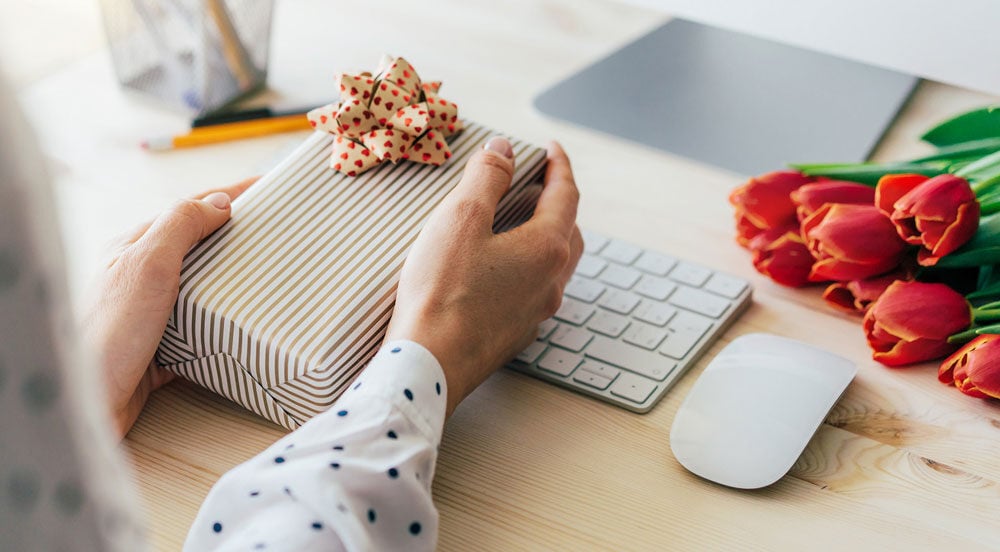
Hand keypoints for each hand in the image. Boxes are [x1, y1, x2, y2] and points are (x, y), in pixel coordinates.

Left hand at [82, 179, 255, 438]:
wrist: (87, 403)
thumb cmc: (108, 333)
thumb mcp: (147, 265)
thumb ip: (180, 227)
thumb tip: (219, 202)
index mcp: (135, 249)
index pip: (190, 210)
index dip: (229, 196)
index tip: (266, 187)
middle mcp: (141, 279)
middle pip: (198, 248)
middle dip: (236, 236)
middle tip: (276, 233)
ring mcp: (151, 316)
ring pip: (202, 289)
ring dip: (234, 282)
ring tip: (268, 276)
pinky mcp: (161, 352)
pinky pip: (203, 331)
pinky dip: (226, 326)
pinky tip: (243, 328)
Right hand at [387, 138, 582, 416]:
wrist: (429, 365)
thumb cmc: (442, 291)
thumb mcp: (460, 219)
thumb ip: (486, 177)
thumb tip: (504, 149)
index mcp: (546, 248)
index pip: (566, 194)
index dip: (559, 165)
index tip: (551, 149)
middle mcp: (551, 281)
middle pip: (569, 231)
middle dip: (558, 202)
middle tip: (537, 183)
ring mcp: (537, 312)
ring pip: (555, 265)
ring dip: (546, 237)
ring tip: (521, 223)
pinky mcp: (516, 334)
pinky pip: (534, 290)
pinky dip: (528, 267)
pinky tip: (502, 268)